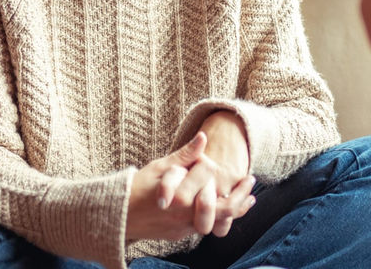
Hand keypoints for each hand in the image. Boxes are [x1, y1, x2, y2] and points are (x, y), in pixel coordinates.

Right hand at [127, 129, 257, 241]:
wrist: (119, 216)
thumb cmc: (137, 188)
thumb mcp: (160, 167)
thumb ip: (184, 155)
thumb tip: (203, 137)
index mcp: (180, 196)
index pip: (208, 177)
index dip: (209, 165)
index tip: (213, 160)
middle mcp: (186, 214)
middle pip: (224, 207)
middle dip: (240, 193)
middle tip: (251, 180)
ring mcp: (185, 227)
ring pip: (220, 221)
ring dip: (237, 207)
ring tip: (249, 197)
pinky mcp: (183, 234)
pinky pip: (208, 226)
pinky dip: (222, 217)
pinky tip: (230, 208)